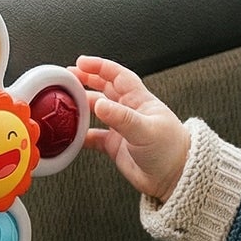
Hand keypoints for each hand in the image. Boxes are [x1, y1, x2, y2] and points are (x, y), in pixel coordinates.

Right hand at [71, 55, 190, 201]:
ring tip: (65, 103)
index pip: (117, 75)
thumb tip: (99, 104)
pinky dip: (82, 135)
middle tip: (67, 77)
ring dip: (82, 105)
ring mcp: (121, 128)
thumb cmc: (171, 150)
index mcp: (140, 100)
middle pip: (104, 88)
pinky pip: (93, 136)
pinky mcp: (115, 146)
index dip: (99, 66)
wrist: (174, 177)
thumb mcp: (146, 130)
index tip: (81, 62)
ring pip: (96, 110)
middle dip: (86, 80)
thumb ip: (121, 117)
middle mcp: (129, 111)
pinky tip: (72, 135)